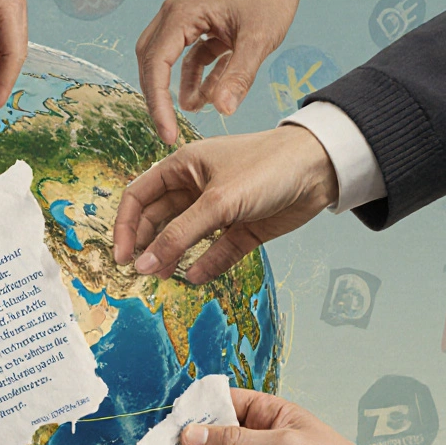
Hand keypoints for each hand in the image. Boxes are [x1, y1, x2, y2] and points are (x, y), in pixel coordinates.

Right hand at [113, 126, 337, 283]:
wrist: (322, 169)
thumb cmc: (268, 166)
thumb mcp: (217, 202)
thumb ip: (179, 236)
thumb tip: (144, 266)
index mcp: (182, 167)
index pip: (139, 197)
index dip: (126, 226)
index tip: (123, 257)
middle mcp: (195, 187)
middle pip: (158, 221)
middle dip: (148, 246)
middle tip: (142, 273)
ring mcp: (218, 210)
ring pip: (185, 239)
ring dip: (173, 258)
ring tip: (165, 277)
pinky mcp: (241, 229)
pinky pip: (215, 252)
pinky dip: (205, 265)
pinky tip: (196, 277)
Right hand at [137, 0, 307, 145]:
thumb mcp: (258, 37)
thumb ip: (239, 76)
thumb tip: (222, 111)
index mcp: (181, 16)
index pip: (155, 66)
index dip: (157, 104)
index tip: (168, 133)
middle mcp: (175, 15)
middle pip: (151, 63)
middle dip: (159, 99)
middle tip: (170, 130)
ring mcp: (187, 19)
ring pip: (166, 60)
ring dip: (177, 88)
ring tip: (196, 110)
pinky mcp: (201, 24)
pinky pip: (189, 56)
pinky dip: (195, 77)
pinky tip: (209, 96)